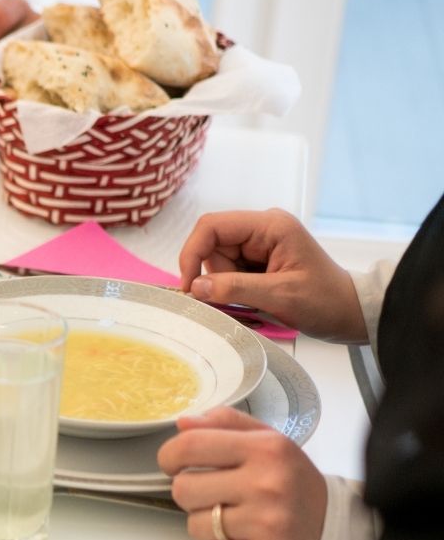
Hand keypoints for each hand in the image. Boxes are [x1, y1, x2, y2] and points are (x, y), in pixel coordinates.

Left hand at [158, 407, 327, 539]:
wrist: (335, 529)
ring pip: (194, 525)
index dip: (169, 456)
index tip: (173, 464)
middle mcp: (267, 485)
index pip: (189, 446)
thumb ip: (226, 424)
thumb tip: (183, 423)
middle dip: (192, 493)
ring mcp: (268, 525)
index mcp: (266, 449)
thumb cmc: (293, 482)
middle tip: (215, 495)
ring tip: (236, 518)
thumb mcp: (269, 441)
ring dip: (207, 524)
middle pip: (183, 489)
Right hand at [178, 209, 365, 340]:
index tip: (189, 286)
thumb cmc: (325, 301)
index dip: (192, 252)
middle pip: (212, 245)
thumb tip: (194, 287)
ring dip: (224, 285)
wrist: (351, 314)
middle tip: (232, 300)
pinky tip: (252, 300)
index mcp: (270, 226)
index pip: (212, 226)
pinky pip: (228, 271)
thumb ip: (235, 288)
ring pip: (217, 261)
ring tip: (252, 302)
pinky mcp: (258, 260)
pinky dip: (231, 289)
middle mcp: (262, 229)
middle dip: (214, 275)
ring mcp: (260, 244)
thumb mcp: (280, 296)